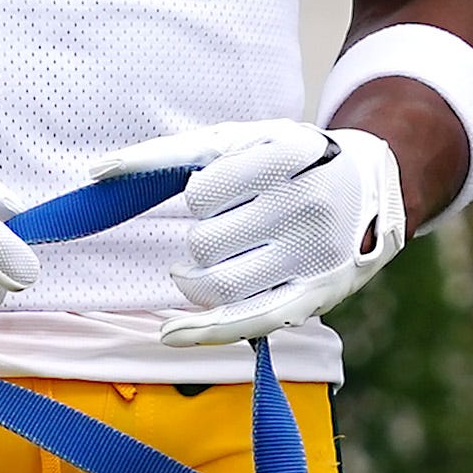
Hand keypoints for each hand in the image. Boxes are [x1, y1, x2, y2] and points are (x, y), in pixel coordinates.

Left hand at [89, 117, 405, 346]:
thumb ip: (172, 153)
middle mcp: (308, 204)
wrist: (375, 185)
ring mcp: (314, 256)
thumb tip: (97, 171)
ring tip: (206, 266)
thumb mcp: (245, 139)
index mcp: (290, 153)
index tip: (220, 195)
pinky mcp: (316, 295)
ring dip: (195, 280)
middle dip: (200, 239)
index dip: (200, 197)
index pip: (202, 193)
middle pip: (205, 242)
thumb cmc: (291, 161)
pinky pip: (248, 322)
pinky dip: (202, 332)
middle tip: (227, 229)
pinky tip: (172, 333)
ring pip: (216, 285)